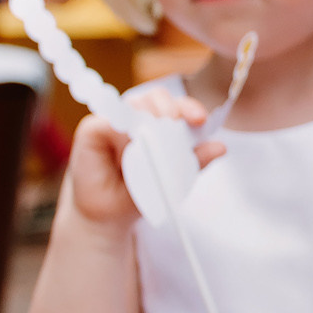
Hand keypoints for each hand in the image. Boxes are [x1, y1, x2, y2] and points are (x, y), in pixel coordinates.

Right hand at [61, 91, 223, 231]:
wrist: (108, 216)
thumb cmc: (138, 195)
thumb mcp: (170, 180)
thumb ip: (192, 162)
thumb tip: (221, 147)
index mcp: (159, 126)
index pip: (176, 106)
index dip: (188, 106)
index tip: (200, 119)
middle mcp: (137, 119)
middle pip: (155, 97)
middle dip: (169, 106)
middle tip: (174, 123)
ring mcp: (114, 121)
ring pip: (133, 103)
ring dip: (147, 118)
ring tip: (153, 140)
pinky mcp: (92, 129)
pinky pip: (109, 121)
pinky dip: (122, 131)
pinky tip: (130, 146)